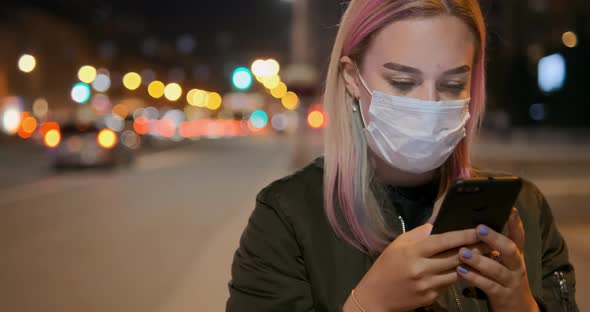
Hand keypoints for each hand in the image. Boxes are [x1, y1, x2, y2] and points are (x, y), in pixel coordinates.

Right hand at [345, 223, 480, 311]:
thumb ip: (418, 234)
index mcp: (413, 252)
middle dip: (476, 249)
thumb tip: (437, 226)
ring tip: (486, 255)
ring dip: (473, 264)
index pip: (444, 241)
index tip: (480, 229)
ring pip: (457, 272)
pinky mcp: (431, 297)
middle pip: (456, 257)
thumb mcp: (397, 245)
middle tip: (491, 242)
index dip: (464, 235)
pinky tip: (467, 269)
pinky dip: (457, 275)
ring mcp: (428, 285)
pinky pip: (449, 284)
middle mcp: (422, 268)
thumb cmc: (386, 266)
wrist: (375, 296)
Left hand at [456, 208, 537, 311]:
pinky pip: (488, 285)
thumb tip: (471, 227)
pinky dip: (475, 278)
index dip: (516, 224)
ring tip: (462, 252)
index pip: (518, 237)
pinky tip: (461, 271)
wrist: (517, 309)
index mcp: (515, 256)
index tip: (510, 210)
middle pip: (510, 250)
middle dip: (495, 239)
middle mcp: (516, 266)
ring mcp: (511, 281)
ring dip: (479, 260)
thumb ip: (491, 248)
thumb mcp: (502, 262)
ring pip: (497, 269)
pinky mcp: (502, 295)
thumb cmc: (502, 279)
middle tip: (479, 229)